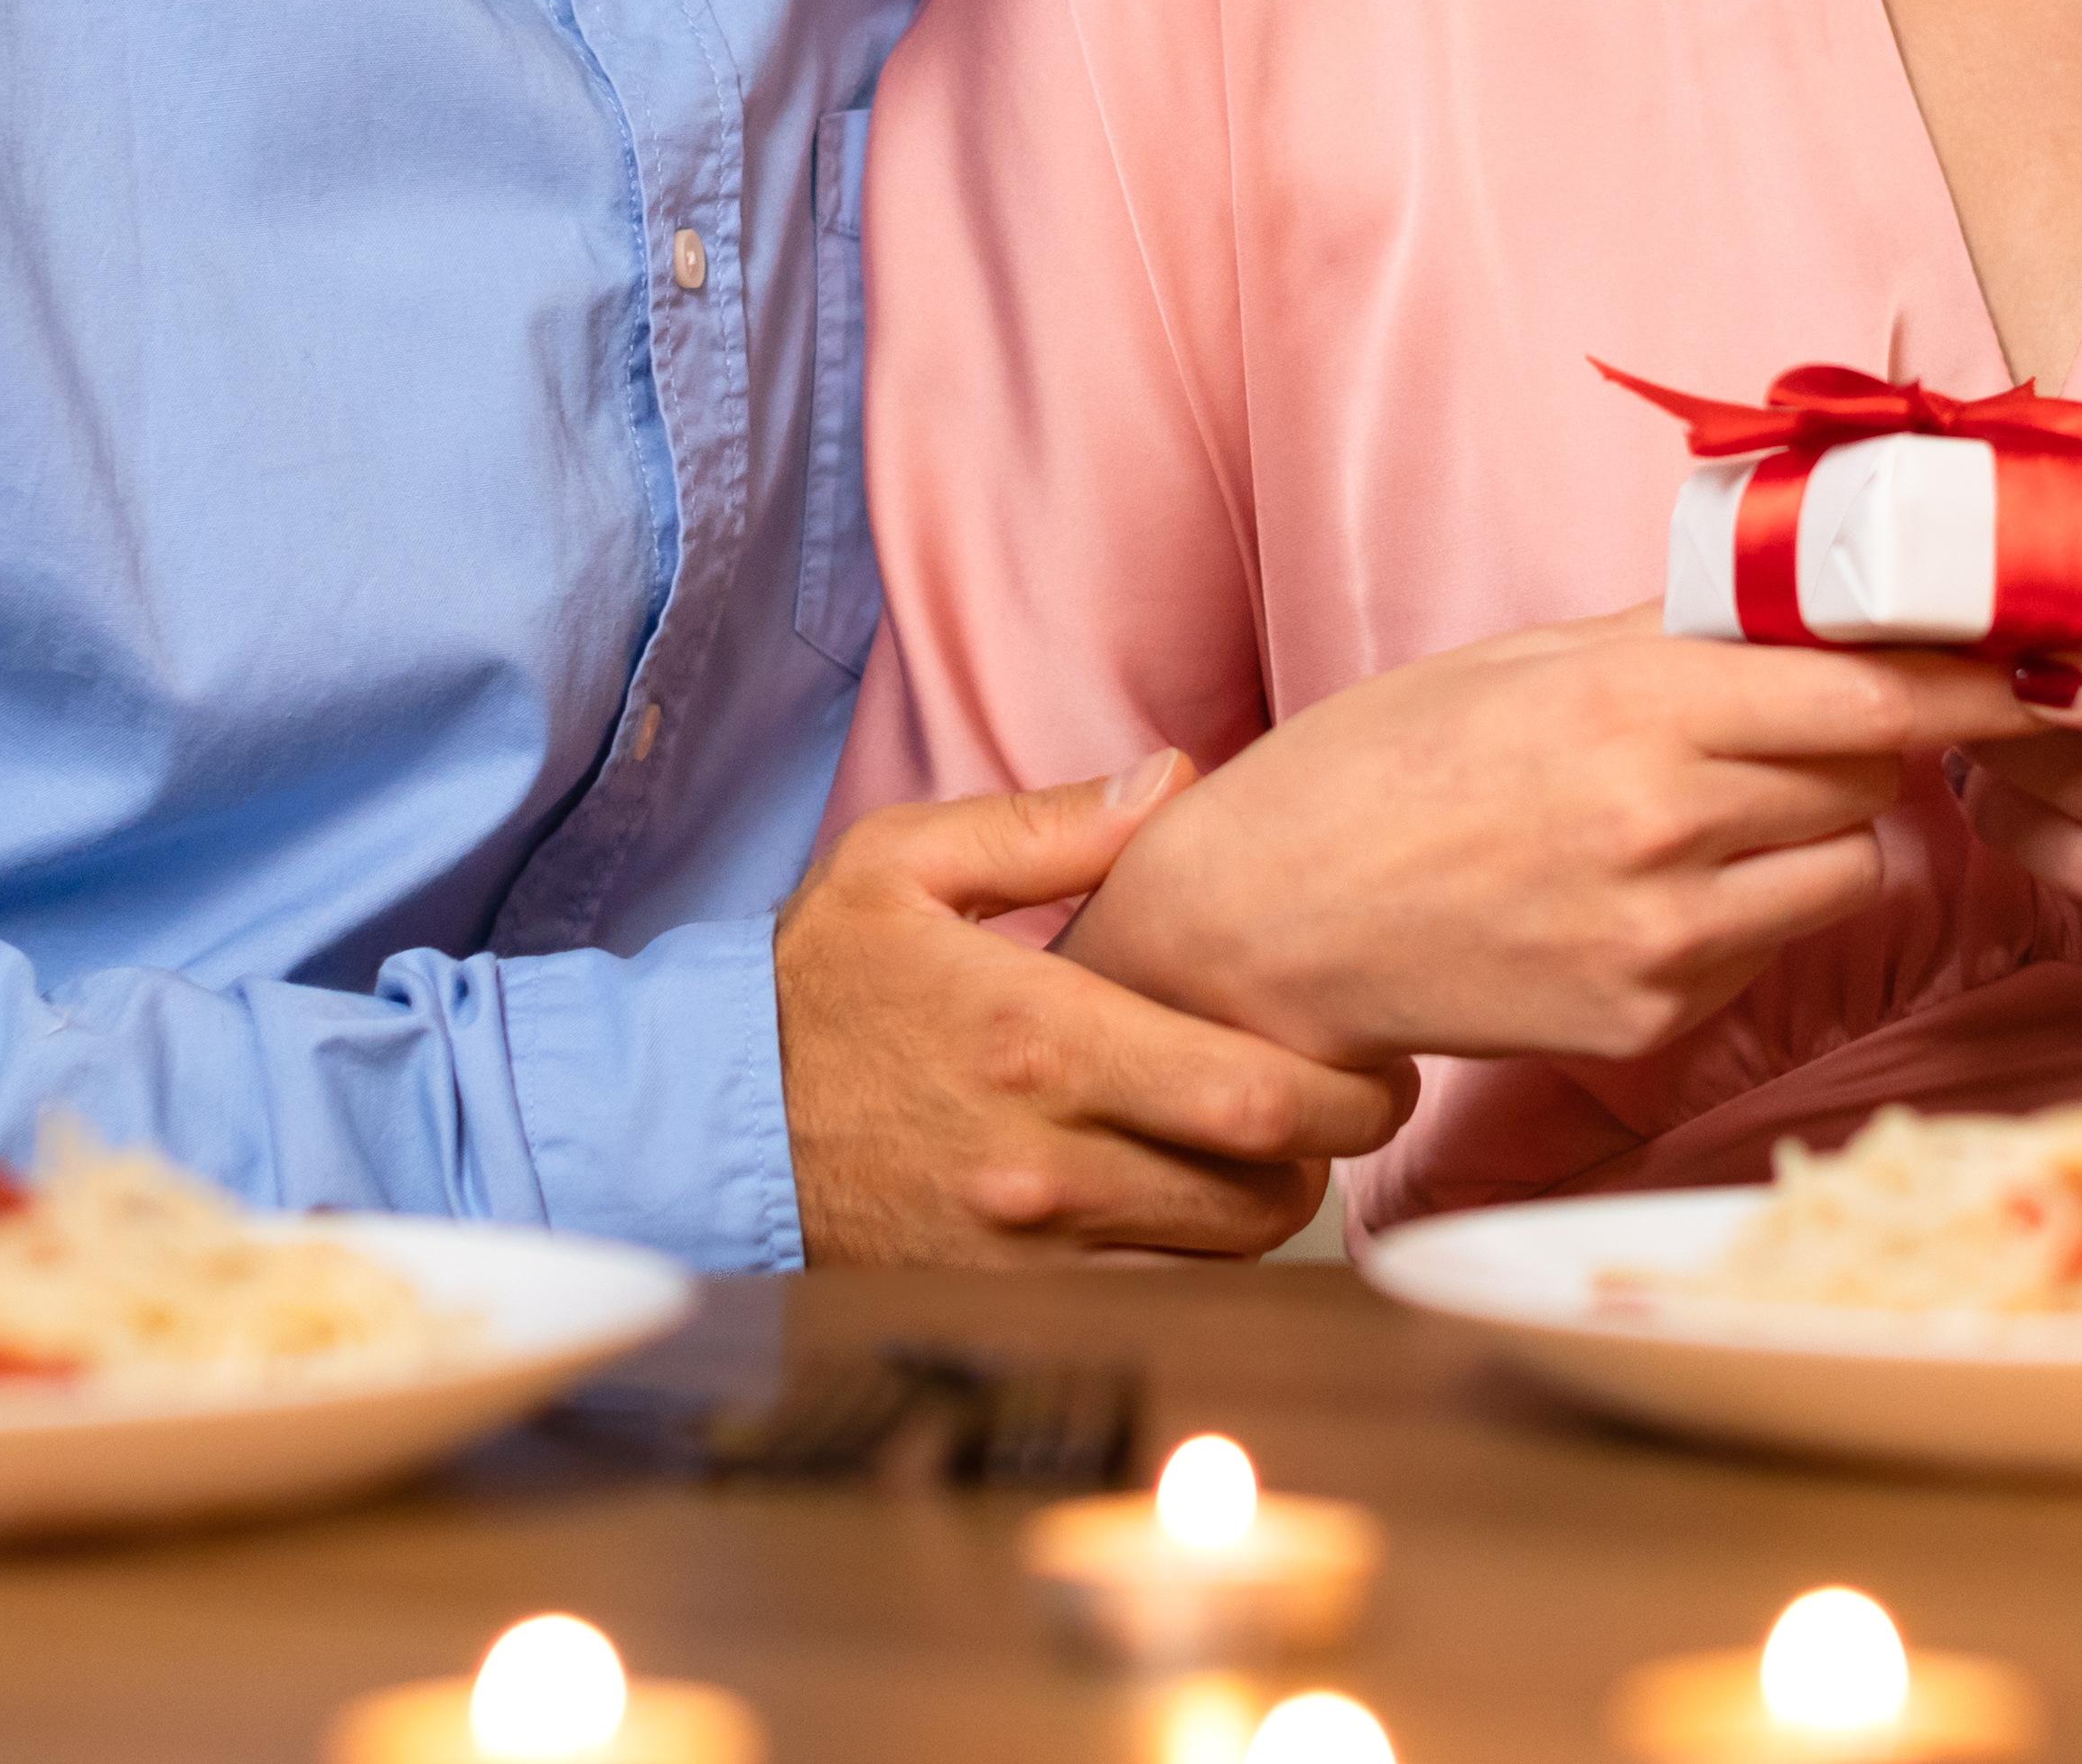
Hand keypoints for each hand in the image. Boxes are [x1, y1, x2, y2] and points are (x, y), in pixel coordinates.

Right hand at [776, 752, 1417, 1264]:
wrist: (705, 1125)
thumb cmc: (816, 984)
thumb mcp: (905, 862)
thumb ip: (1053, 823)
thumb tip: (1180, 780)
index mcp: (1039, 1035)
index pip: (1257, 1091)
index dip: (1351, 1089)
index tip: (1376, 1063)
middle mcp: (1044, 1157)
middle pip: (1266, 1189)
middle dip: (1332, 1149)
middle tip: (1350, 1104)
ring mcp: (1027, 1247)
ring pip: (1224, 1258)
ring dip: (1272, 1206)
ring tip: (1273, 1148)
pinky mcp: (1006, 1300)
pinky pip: (1156, 1301)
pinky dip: (1203, 1263)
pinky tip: (1199, 1208)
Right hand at [1064, 611, 1975, 1065]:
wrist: (1267, 926)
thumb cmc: (1381, 766)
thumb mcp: (1525, 658)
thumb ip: (1679, 632)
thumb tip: (1812, 590)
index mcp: (1633, 705)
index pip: (1874, 690)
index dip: (1975, 675)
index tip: (2045, 656)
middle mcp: (1665, 824)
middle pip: (1874, 772)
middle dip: (1873, 736)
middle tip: (1825, 710)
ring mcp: (1663, 938)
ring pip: (1846, 866)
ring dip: (1820, 828)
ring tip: (1716, 805)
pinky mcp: (1649, 1020)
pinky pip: (1770, 947)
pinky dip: (1749, 910)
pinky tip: (1650, 887)